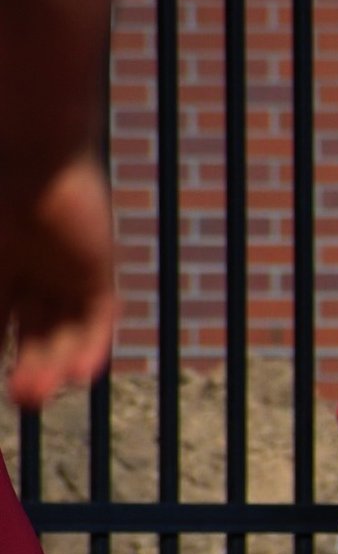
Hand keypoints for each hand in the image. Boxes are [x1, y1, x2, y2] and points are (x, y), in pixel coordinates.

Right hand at [2, 156, 117, 409]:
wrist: (26, 152)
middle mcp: (29, 276)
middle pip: (32, 337)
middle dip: (27, 371)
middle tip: (23, 402)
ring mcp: (64, 275)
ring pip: (63, 333)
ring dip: (54, 367)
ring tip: (35, 397)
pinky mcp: (97, 270)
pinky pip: (98, 317)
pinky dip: (91, 347)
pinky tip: (80, 375)